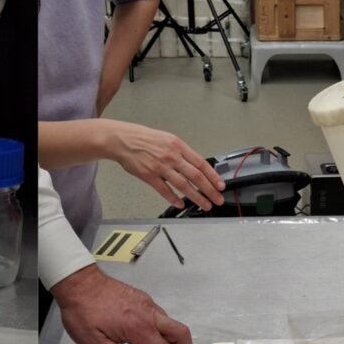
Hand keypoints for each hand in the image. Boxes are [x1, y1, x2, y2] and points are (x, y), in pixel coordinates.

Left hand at [51, 265, 202, 343]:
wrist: (78, 282)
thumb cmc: (82, 312)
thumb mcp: (93, 343)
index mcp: (139, 329)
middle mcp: (148, 315)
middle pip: (180, 333)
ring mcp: (146, 304)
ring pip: (171, 323)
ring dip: (179, 340)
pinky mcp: (141, 298)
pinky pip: (162, 316)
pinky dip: (168, 329)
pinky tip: (161, 335)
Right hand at [100, 120, 223, 210]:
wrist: (123, 140)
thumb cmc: (143, 138)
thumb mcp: (167, 139)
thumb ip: (181, 152)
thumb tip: (194, 166)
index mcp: (178, 146)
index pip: (201, 163)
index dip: (213, 176)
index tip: (220, 185)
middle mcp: (172, 157)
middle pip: (196, 176)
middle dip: (209, 190)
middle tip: (217, 199)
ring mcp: (160, 167)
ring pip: (183, 185)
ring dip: (196, 197)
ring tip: (204, 205)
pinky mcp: (149, 176)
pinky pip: (164, 190)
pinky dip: (174, 198)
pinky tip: (180, 204)